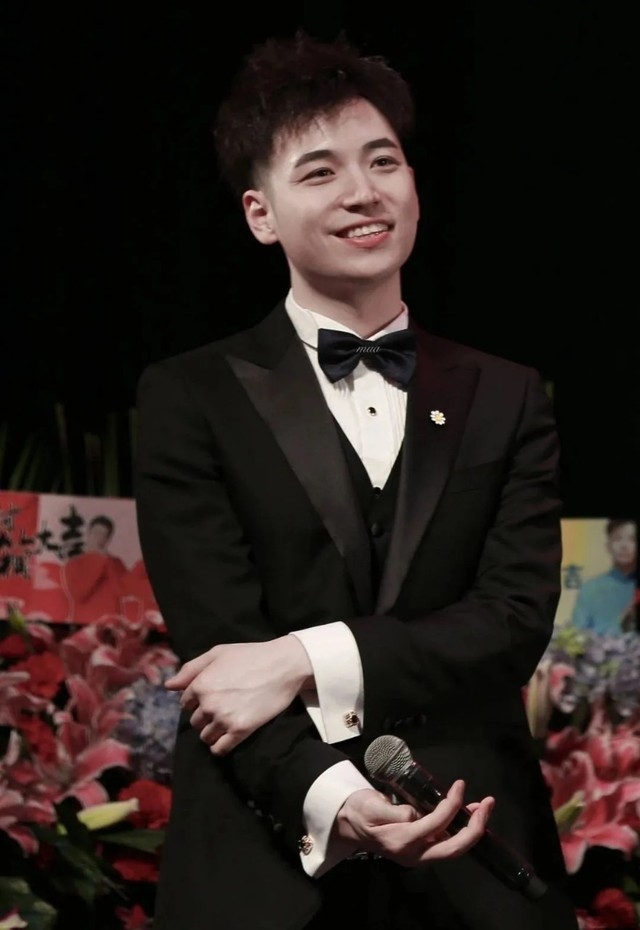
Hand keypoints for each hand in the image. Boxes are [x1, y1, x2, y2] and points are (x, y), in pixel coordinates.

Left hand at [164, 637, 312, 754]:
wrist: (283, 665)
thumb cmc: (250, 655)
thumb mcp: (218, 653)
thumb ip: (191, 669)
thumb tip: (168, 686)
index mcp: (201, 684)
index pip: (186, 703)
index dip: (197, 701)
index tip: (212, 697)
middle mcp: (208, 704)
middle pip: (195, 722)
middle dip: (205, 717)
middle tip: (223, 708)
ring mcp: (224, 718)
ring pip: (206, 736)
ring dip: (213, 732)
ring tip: (227, 722)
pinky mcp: (241, 730)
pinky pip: (219, 749)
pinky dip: (220, 747)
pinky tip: (228, 738)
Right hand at [334, 780, 493, 866]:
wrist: (349, 826)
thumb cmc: (359, 812)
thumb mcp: (370, 806)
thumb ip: (393, 810)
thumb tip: (415, 813)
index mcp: (401, 842)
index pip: (435, 825)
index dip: (451, 805)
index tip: (459, 785)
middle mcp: (415, 854)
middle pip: (453, 848)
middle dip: (475, 828)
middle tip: (487, 804)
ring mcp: (420, 855)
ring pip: (454, 847)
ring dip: (473, 829)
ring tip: (484, 806)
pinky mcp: (423, 849)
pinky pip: (448, 843)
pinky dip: (462, 829)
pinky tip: (469, 813)